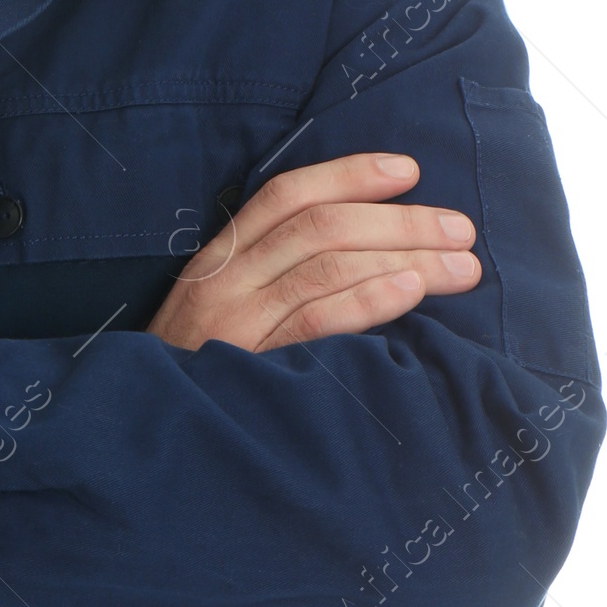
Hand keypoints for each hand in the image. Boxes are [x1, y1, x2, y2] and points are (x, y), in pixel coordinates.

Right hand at [148, 152, 479, 353]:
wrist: (143, 437)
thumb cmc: (201, 376)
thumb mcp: (222, 313)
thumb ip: (274, 278)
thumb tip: (367, 248)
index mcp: (219, 259)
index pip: (286, 195)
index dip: (349, 174)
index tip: (409, 170)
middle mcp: (224, 281)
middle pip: (321, 227)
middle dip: (400, 221)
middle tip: (461, 228)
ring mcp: (235, 323)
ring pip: (328, 266)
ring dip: (405, 257)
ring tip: (462, 265)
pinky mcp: (250, 368)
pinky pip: (317, 321)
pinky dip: (368, 299)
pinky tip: (412, 291)